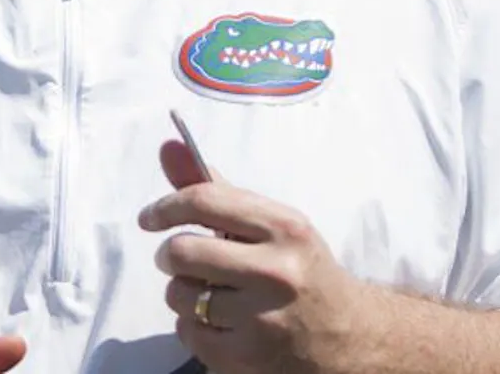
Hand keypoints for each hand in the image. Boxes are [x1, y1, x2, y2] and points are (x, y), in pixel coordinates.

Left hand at [138, 139, 373, 373]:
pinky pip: (188, 333)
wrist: (349, 337)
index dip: (165, 207)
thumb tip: (169, 147)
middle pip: (182, 252)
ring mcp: (263, 319)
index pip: (204, 202)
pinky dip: (193, 327)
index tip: (150, 217)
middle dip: (170, 255)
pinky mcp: (249, 358)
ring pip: (179, 295)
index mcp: (284, 227)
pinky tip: (221, 323)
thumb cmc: (301, 270)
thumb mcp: (273, 225)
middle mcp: (276, 271)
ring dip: (183, 292)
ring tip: (211, 293)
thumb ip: (218, 191)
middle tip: (181, 259)